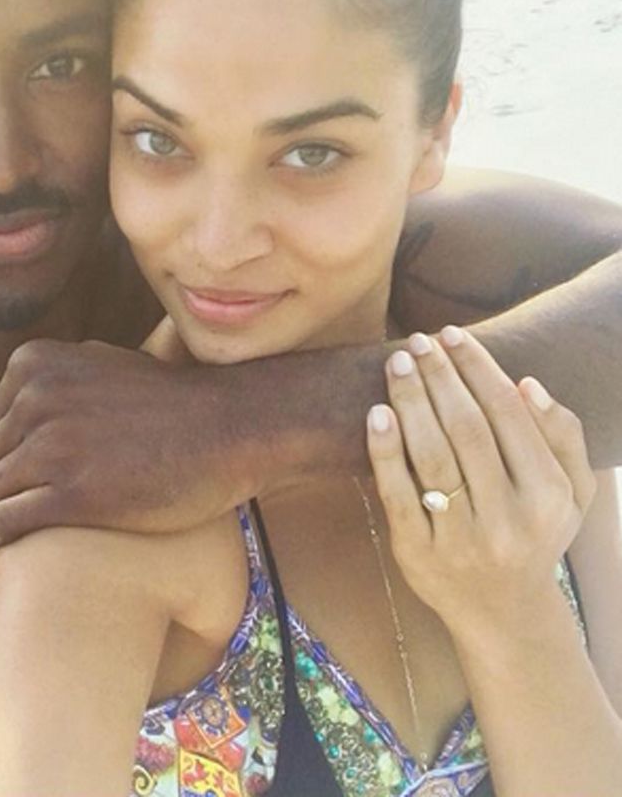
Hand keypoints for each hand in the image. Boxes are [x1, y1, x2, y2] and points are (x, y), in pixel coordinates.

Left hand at [0, 337, 247, 555]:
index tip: (12, 486)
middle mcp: (35, 398)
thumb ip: (42, 383)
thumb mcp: (99, 367)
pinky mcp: (72, 494)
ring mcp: (51, 446)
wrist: (225, 428)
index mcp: (34, 364)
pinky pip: (4, 524)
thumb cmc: (168, 403)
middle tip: (4, 519)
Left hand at [367, 327, 595, 636]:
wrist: (504, 613)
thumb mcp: (571, 492)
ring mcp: (461, 539)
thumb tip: (528, 385)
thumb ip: (562, 437)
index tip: (452, 335)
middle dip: (440, 377)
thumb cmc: (535, 532)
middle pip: (467, 430)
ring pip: (432, 458)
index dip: (477, 368)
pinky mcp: (417, 553)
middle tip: (417, 341)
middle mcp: (508, 519)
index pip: (508, 415)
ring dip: (411, 402)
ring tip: (397, 363)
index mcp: (549, 496)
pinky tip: (377, 412)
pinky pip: (398, 494)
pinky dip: (385, 451)